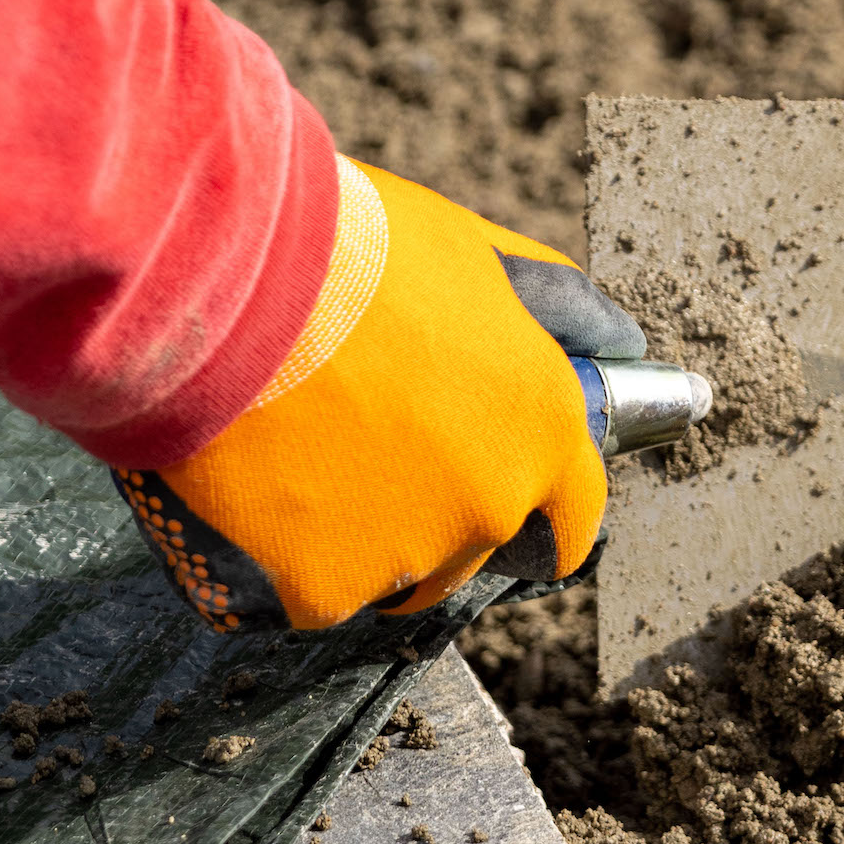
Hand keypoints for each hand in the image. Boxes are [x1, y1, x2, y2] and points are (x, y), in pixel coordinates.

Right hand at [114, 160, 642, 632]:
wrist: (219, 278)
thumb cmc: (347, 249)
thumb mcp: (473, 256)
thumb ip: (557, 310)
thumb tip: (624, 344)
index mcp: (543, 431)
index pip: (574, 515)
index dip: (537, 504)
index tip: (500, 485)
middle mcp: (491, 508)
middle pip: (474, 549)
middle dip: (433, 511)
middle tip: (361, 442)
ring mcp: (407, 560)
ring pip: (389, 573)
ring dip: (358, 535)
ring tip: (297, 452)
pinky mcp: (319, 594)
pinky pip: (305, 589)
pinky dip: (279, 553)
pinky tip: (247, 483)